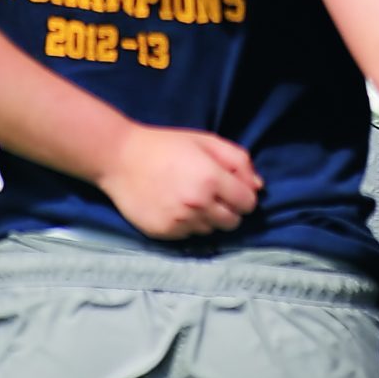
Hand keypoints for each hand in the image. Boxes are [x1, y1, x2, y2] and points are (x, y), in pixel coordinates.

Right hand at [101, 126, 261, 238]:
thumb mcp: (205, 141)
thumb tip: (258, 186)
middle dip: (230, 210)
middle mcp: (198, 204)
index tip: (235, 190)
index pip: (248, 203)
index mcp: (212, 179)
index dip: (245, 196)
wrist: (119, 158)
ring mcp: (180, 222)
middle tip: (214, 195)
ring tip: (191, 199)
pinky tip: (176, 207)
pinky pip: (189, 236)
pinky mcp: (164, 233)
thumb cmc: (165, 145)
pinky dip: (188, 225)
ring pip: (212, 231)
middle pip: (233, 222)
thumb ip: (238, 161)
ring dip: (209, 218)